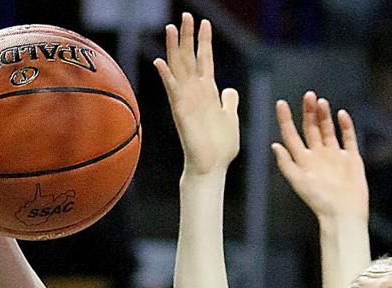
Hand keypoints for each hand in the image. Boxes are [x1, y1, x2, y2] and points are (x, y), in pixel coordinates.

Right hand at [156, 13, 238, 175]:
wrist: (213, 167)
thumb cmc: (221, 147)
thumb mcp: (231, 118)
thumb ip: (229, 102)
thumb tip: (230, 90)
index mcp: (208, 92)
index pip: (205, 60)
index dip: (205, 42)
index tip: (205, 23)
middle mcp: (196, 93)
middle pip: (190, 58)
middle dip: (188, 36)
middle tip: (186, 15)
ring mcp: (187, 101)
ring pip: (179, 69)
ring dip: (175, 48)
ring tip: (172, 28)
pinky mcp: (181, 112)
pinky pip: (172, 92)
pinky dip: (167, 78)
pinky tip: (160, 63)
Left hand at [273, 92, 367, 223]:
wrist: (344, 213)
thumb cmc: (319, 201)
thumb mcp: (298, 181)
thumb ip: (286, 163)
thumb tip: (275, 145)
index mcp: (303, 161)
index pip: (291, 136)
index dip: (285, 120)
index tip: (281, 103)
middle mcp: (318, 156)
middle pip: (311, 129)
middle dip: (308, 112)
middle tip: (308, 96)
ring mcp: (335, 156)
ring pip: (328, 130)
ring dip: (324, 115)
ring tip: (321, 102)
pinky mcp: (352, 159)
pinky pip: (348, 138)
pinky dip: (345, 125)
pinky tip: (341, 114)